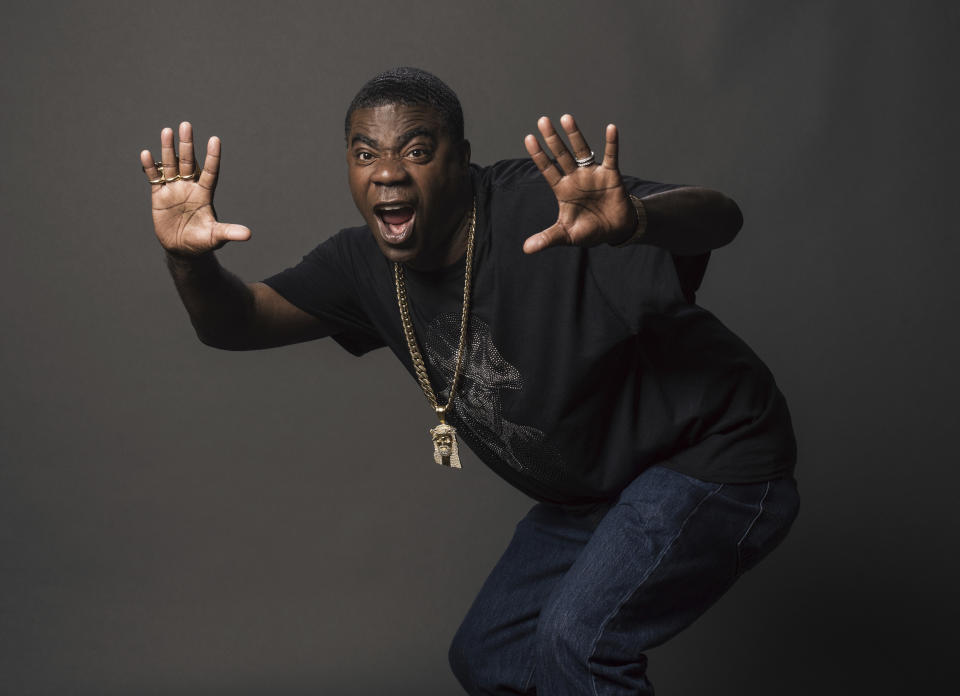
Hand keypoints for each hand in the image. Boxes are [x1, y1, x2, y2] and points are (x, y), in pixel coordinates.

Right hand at [140, 122, 250, 255]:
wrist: (182, 249)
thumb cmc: (202, 242)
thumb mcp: (216, 237)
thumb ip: (229, 232)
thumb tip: (248, 235)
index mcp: (205, 194)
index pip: (210, 172)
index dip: (212, 157)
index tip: (215, 139)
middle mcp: (190, 187)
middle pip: (189, 162)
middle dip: (187, 144)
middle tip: (186, 125)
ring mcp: (174, 190)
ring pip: (171, 165)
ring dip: (168, 149)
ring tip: (167, 131)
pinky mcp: (159, 196)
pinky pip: (154, 178)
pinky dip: (150, 167)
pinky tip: (146, 154)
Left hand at [522, 115, 636, 253]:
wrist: (614, 231)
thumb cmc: (589, 231)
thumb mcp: (566, 235)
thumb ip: (547, 238)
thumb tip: (526, 249)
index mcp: (562, 189)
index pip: (547, 169)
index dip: (539, 155)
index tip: (529, 138)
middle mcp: (575, 177)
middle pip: (561, 154)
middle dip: (552, 138)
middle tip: (542, 121)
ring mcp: (593, 174)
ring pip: (582, 150)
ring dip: (575, 135)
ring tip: (566, 117)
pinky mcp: (611, 175)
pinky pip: (611, 156)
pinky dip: (611, 143)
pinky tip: (611, 128)